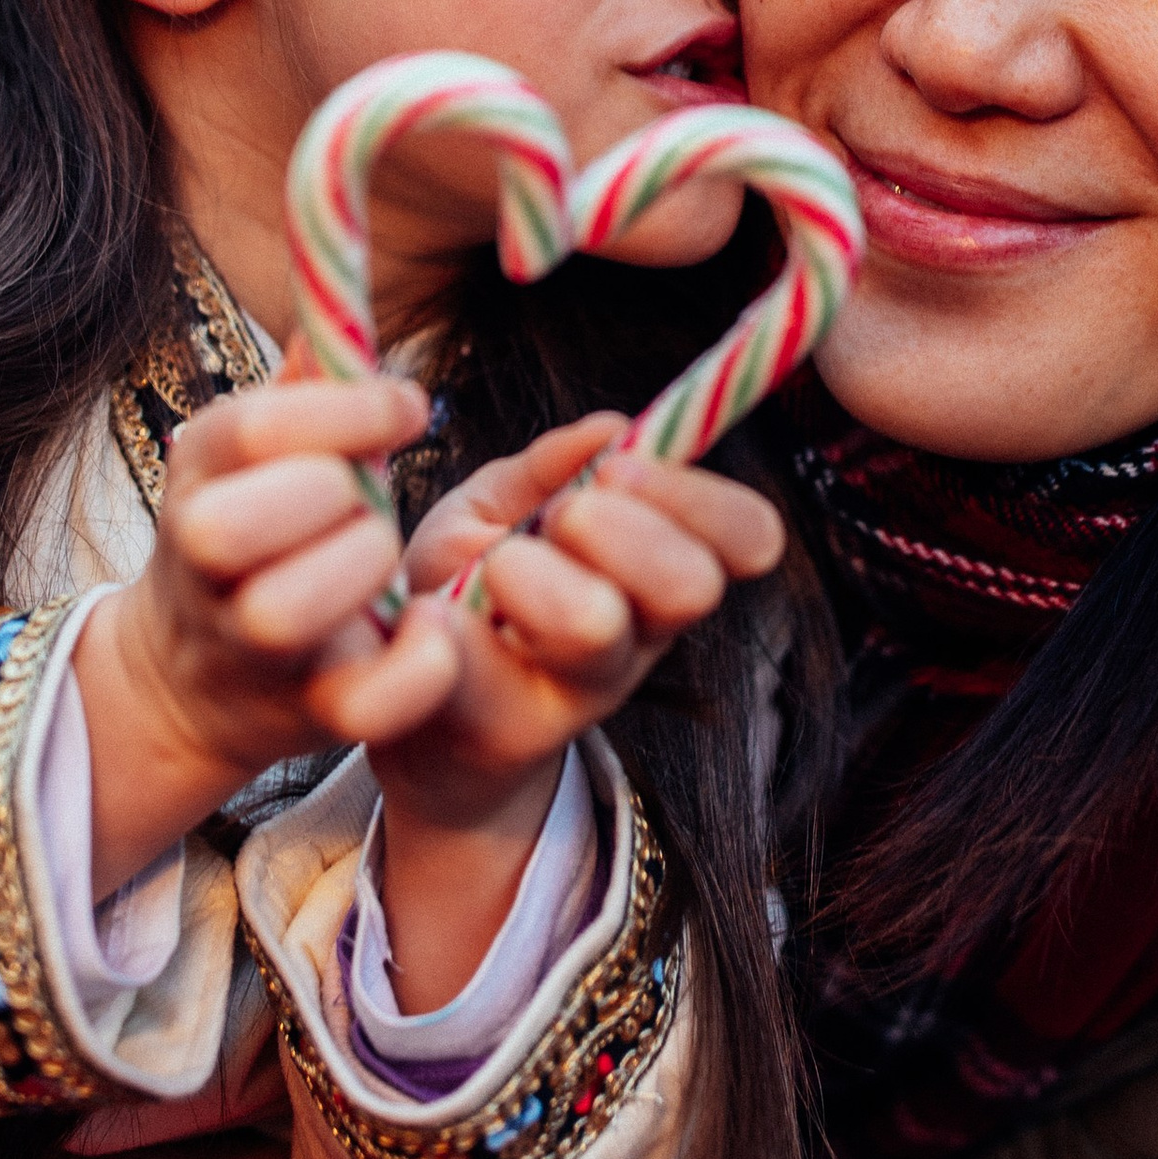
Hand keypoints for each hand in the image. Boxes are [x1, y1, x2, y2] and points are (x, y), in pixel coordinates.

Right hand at [74, 348, 459, 894]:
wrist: (197, 675)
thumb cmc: (263, 529)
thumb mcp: (257, 448)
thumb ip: (304, 387)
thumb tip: (332, 309)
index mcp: (201, 471)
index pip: (256, 429)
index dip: (348, 410)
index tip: (408, 406)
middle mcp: (204, 557)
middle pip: (237, 524)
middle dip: (330, 495)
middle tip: (366, 495)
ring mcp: (247, 642)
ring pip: (284, 612)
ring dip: (358, 570)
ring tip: (381, 556)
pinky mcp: (305, 711)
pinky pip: (361, 702)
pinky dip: (412, 667)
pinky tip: (429, 626)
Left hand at [364, 417, 784, 1009]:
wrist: (410, 709)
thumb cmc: (464, 591)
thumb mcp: (497, 507)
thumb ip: (546, 467)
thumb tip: (609, 428)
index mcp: (656, 572)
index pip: (747, 536)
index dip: (701, 495)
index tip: (619, 467)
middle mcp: (638, 638)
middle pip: (694, 585)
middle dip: (623, 527)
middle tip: (563, 515)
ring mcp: (577, 692)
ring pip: (596, 627)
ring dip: (539, 573)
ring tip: (496, 568)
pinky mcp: (502, 730)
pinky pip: (485, 670)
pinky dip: (451, 624)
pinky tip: (430, 615)